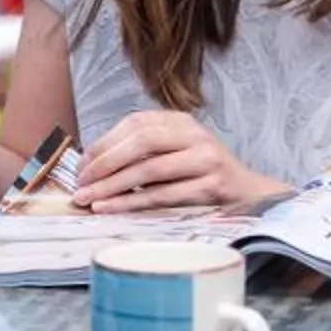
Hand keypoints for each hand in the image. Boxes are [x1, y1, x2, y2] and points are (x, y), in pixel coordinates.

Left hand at [72, 110, 275, 212]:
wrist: (248, 194)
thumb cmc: (202, 175)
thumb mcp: (176, 151)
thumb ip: (143, 152)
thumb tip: (92, 164)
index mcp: (180, 121)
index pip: (135, 123)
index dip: (105, 142)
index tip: (82, 163)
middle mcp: (194, 135)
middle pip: (141, 142)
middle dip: (105, 163)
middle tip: (81, 183)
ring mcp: (205, 159)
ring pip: (149, 170)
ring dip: (113, 186)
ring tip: (88, 199)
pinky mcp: (210, 186)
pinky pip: (163, 195)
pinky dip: (132, 203)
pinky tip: (111, 208)